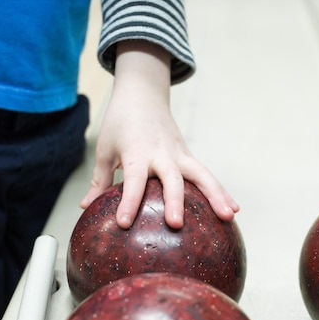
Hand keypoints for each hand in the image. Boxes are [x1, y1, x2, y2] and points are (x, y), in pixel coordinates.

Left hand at [80, 40, 238, 228]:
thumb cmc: (120, 123)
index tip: (123, 223)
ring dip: (216, 195)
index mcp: (136, 152)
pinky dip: (220, 191)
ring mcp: (179, 154)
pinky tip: (232, 210)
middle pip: (172, 179)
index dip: (128, 201)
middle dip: (175, 201)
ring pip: (201, 175)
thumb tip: (86, 208)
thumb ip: (98, 180)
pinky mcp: (188, 156)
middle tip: (176, 224)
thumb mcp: (104, 149)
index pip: (133, 180)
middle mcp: (161, 153)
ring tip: (228, 217)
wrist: (142, 95)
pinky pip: (206, 176)